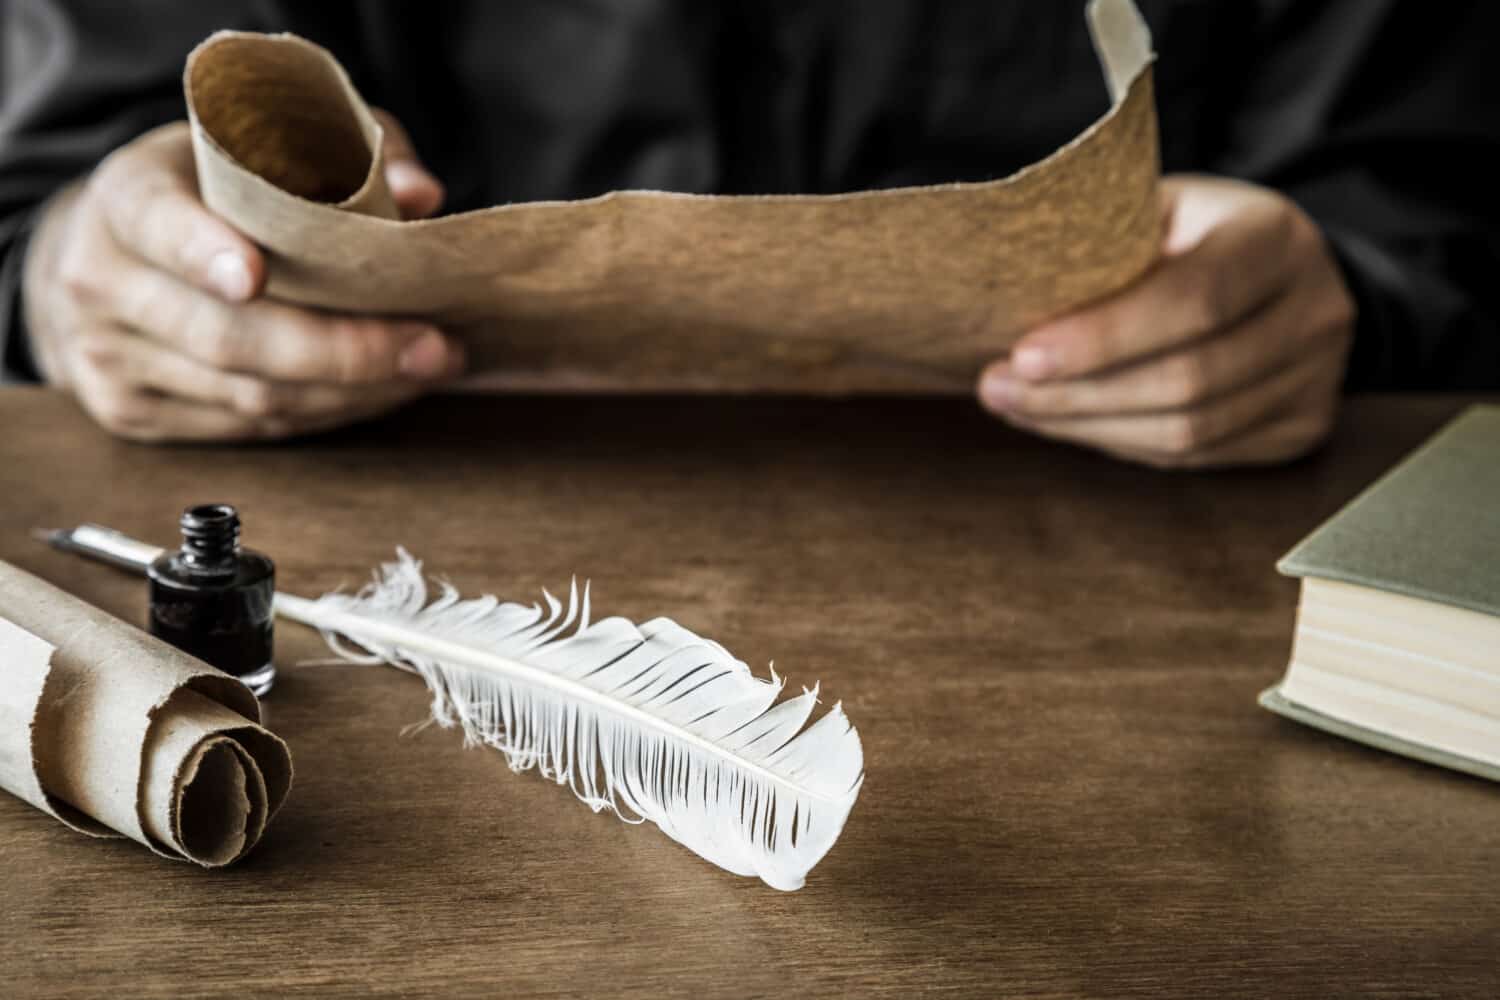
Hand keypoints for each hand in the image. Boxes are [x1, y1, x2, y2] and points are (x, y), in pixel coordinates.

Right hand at [22, 112, 460, 441]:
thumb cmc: (211, 190)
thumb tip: (420, 194)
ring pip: (250, 395)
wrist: (110, 255)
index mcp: (127, 197)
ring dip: (354, 392)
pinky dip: (326, 413)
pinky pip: (249, 427)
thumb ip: (346, 153)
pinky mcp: (132, 413)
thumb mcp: (264, 145)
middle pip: (229, 337)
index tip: (253, 275)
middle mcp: (105, 279)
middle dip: (345, 351)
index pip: (160, 225)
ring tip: (429, 369)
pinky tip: (380, 391)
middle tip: (432, 346)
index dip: (204, 252)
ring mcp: (111, 356)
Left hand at [977, 175, 1354, 467]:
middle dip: (1078, 393)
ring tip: (1018, 406)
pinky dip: (1121, 445)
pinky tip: (1069, 422)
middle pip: (1188, 379)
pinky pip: (1198, 457)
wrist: (1282, 268)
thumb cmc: (1193, 233)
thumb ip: (1102, 245)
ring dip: (1088, 427)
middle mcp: (1314, 308)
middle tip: (997, 387)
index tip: (1022, 355)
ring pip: (1189, 432)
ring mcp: (1316, 376)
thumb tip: (1002, 297)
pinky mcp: (1303, 427)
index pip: (1193, 299)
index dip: (1103, 337)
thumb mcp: (1157, 210)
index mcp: (1274, 236)